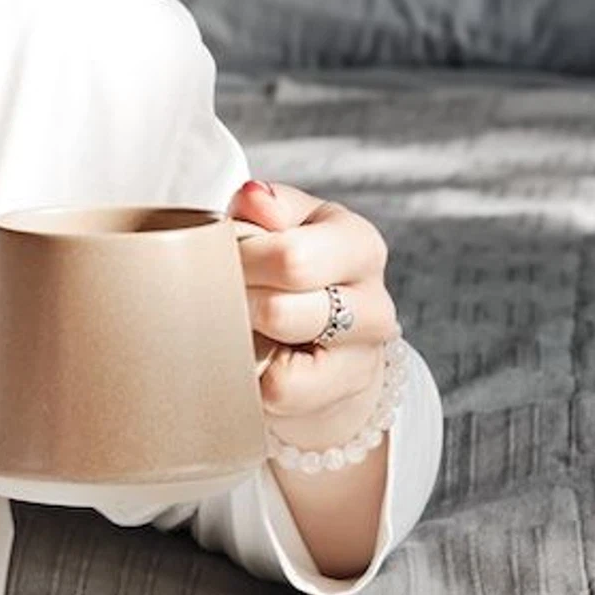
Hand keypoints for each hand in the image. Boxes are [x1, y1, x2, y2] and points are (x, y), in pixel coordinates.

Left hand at [229, 176, 399, 445]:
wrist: (329, 349)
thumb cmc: (293, 274)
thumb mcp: (284, 227)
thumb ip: (265, 207)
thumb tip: (252, 198)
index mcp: (358, 244)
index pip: (289, 257)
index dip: (240, 261)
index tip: (221, 260)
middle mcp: (374, 303)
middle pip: (278, 311)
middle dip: (233, 303)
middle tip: (221, 298)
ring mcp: (363, 358)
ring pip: (282, 361)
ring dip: (243, 343)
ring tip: (241, 328)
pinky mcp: (342, 396)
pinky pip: (277, 392)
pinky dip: (253, 379)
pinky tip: (258, 362)